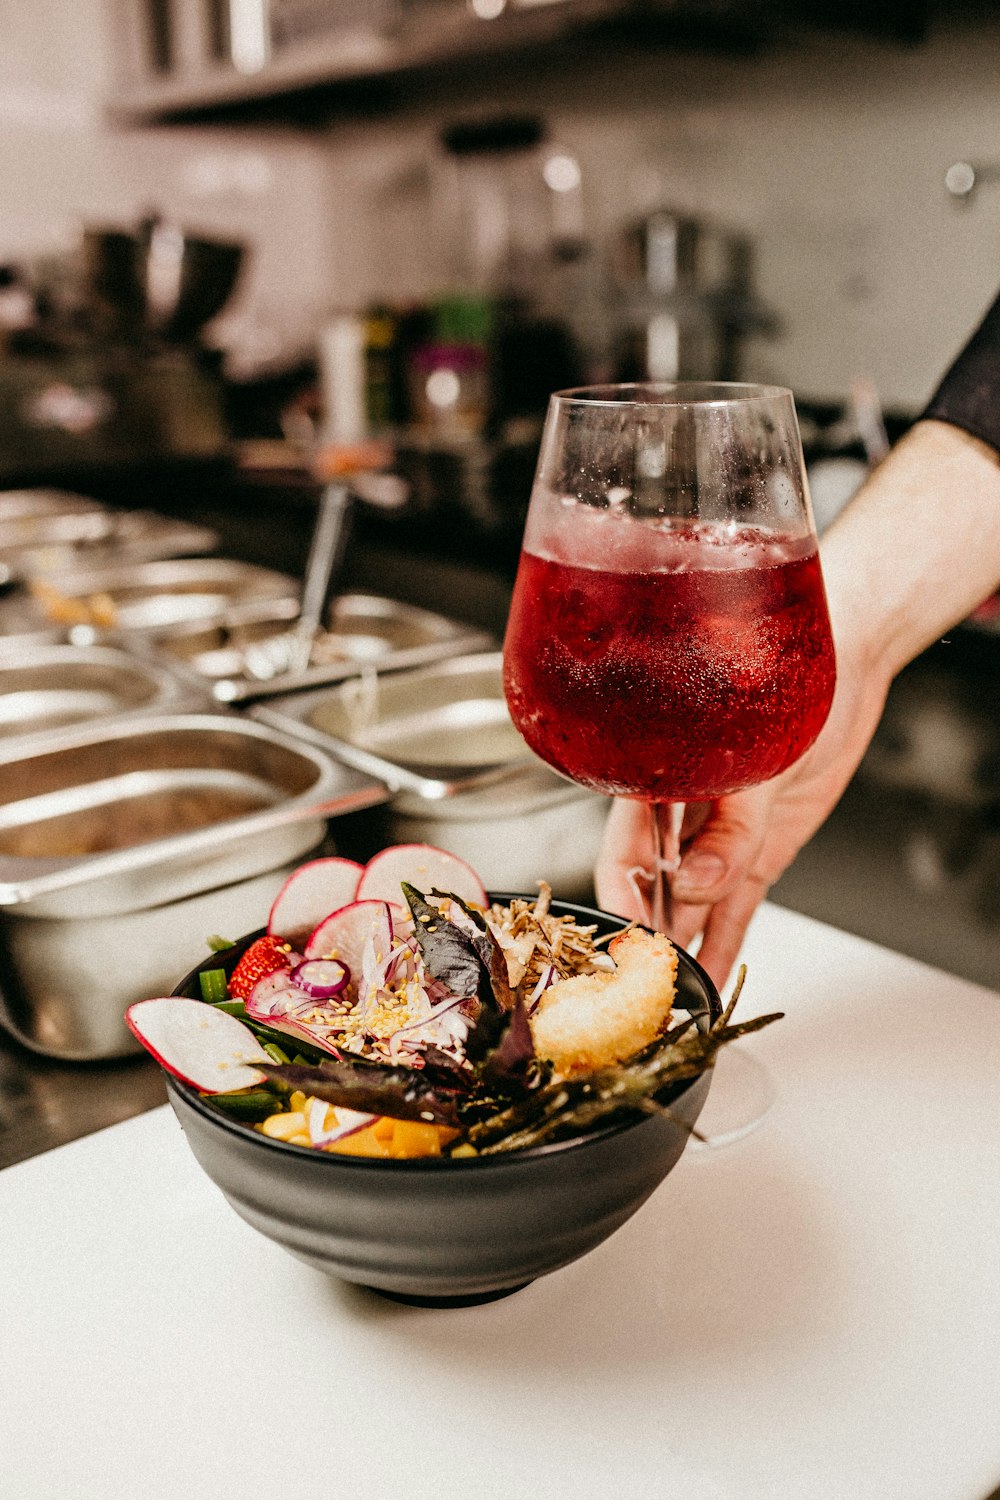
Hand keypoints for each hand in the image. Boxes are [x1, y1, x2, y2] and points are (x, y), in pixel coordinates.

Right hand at [595, 646, 891, 986]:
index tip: (631, 945)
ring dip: (685, 948)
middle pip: (651, 890)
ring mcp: (718, 838)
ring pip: (692, 907)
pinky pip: (734, 908)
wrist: (845, 666)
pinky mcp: (756, 853)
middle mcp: (678, 815)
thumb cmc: (779, 678)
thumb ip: (731, 826)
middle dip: (650, 939)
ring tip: (680, 995)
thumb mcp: (757, 758)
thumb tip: (700, 884)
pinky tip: (713, 974)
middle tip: (654, 986)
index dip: (622, 905)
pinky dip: (724, 941)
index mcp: (653, 782)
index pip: (622, 857)